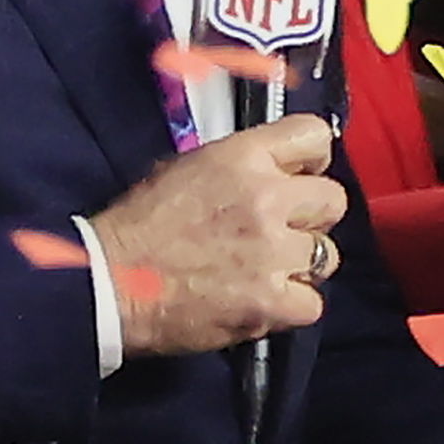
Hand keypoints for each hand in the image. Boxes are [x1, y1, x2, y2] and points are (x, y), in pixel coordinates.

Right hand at [89, 115, 344, 359]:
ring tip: (266, 271)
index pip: (314, 137)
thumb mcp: (187, 168)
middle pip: (333, 200)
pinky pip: (313, 304)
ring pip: (327, 255)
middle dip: (312, 217)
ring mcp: (272, 252)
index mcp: (243, 157)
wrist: (110, 282)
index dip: (311, 161)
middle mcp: (266, 198)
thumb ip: (240, 166)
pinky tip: (263, 301)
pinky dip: (292, 307)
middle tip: (283, 231)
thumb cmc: (139, 225)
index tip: (300, 177)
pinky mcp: (270, 302)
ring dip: (302, 265)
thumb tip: (273, 171)